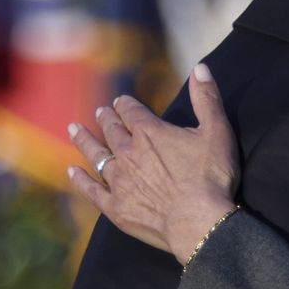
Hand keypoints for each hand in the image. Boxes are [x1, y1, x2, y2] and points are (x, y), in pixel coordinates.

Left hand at [68, 63, 239, 265]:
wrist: (198, 222)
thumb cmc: (211, 176)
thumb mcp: (217, 131)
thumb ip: (207, 98)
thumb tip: (200, 67)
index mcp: (151, 133)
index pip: (132, 112)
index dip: (126, 104)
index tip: (120, 101)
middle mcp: (128, 152)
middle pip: (111, 130)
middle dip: (106, 119)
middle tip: (100, 112)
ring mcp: (118, 180)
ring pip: (96, 155)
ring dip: (85, 141)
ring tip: (74, 129)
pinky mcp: (114, 206)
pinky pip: (91, 189)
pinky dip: (80, 179)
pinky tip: (72, 172)